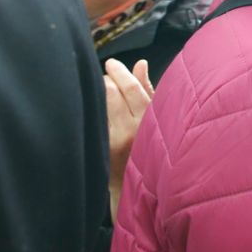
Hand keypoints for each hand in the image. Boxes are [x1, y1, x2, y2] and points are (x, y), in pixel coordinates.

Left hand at [104, 58, 154, 216]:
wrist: (137, 188)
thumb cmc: (153, 149)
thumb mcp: (160, 118)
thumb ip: (148, 90)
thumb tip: (139, 64)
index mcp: (150, 121)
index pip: (131, 88)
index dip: (119, 72)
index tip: (112, 64)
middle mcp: (131, 131)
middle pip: (111, 92)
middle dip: (106, 80)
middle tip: (107, 79)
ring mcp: (112, 141)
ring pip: (98, 104)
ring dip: (97, 94)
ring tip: (101, 94)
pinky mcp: (99, 149)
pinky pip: (91, 119)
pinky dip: (92, 109)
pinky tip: (94, 109)